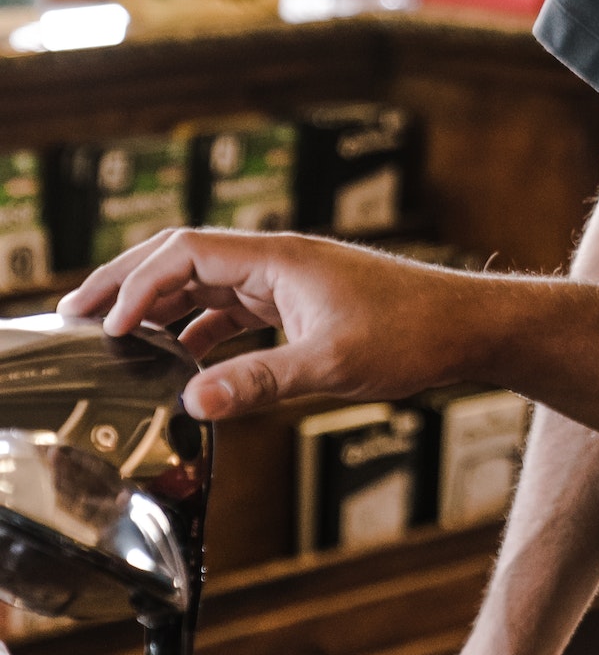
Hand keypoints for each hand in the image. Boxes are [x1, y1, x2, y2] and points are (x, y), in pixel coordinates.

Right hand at [58, 229, 475, 420]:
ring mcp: (291, 280)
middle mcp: (280, 260)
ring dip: (161, 308)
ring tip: (112, 338)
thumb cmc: (413, 334)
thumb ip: (259, 382)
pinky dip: (200, 329)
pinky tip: (180, 361)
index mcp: (280, 257)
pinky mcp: (304, 303)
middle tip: (74, 315)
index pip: (186, 252)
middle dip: (130, 283)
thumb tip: (190, 402)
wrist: (468, 326)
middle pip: (186, 258)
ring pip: (208, 284)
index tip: (98, 323)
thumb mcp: (331, 365)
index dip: (135, 283)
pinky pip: (235, 308)